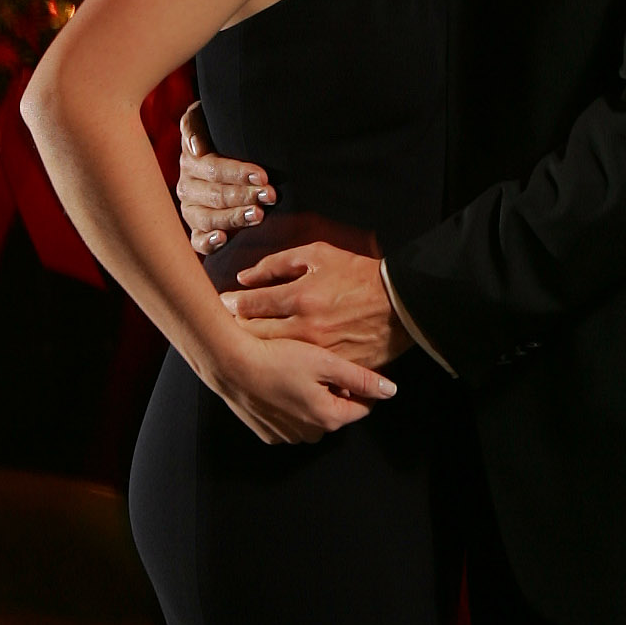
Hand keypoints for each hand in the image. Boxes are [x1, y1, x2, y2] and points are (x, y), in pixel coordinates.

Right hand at [177, 100, 273, 253]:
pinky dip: (208, 242)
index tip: (263, 175)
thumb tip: (196, 148)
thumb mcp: (205, 117)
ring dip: (234, 217)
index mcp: (191, 159)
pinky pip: (197, 241)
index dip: (237, 172)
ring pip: (208, 218)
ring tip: (259, 215)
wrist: (223, 148)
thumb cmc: (220, 131)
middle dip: (245, 195)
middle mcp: (187, 186)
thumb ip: (195, 125)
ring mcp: (191, 209)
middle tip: (270, 195)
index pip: (213, 168)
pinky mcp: (196, 230)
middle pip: (216, 194)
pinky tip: (224, 239)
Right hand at [210, 329, 397, 446]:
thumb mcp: (325, 361)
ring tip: (299, 372)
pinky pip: (289, 421)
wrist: (230, 363)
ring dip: (313, 399)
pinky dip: (290, 405)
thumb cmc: (277, 358)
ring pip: (312, 417)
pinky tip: (282, 383)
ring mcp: (286, 435)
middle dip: (336, 392)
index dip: (364, 386)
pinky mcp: (267, 432)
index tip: (357, 370)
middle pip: (336, 412)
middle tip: (323, 366)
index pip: (362, 407)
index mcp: (328, 417)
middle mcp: (309, 433)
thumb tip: (390, 390)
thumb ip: (361, 377)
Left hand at [221, 243, 407, 367]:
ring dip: (256, 347)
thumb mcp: (319, 255)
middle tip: (229, 322)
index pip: (250, 305)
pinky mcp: (332, 368)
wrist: (400, 303)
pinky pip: (299, 370)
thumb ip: (278, 263)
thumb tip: (245, 277)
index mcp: (300, 297)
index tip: (225, 303)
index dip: (231, 304)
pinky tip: (278, 357)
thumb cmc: (359, 275)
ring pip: (272, 355)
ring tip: (248, 340)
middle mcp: (306, 328)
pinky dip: (286, 363)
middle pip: (254, 334)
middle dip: (237, 327)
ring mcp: (319, 352)